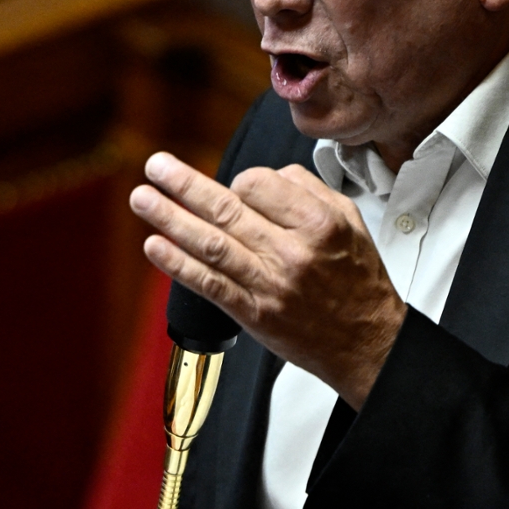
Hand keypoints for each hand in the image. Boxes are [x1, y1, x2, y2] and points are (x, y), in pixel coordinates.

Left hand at [130, 151, 405, 405]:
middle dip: (183, 184)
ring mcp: (270, 284)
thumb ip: (309, 190)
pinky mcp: (254, 314)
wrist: (367, 342)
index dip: (239, 182)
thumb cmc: (357, 280)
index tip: (235, 188)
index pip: (258, 184)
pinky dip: (178, 265)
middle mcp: (292, 251)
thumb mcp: (351, 220)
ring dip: (170, 218)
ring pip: (211, 243)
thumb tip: (265, 176)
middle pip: (226, 209)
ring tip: (141, 198)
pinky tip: (155, 246)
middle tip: (154, 166)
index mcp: (318, 222)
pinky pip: (209, 284)